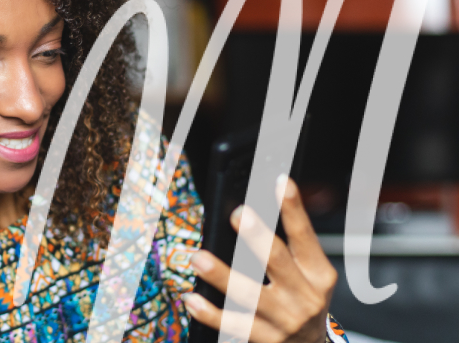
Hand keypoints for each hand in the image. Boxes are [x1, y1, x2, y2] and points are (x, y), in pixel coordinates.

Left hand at [182, 177, 336, 342]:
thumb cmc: (303, 301)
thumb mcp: (310, 274)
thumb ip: (291, 246)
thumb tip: (260, 206)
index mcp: (319, 274)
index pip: (305, 236)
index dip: (293, 208)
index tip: (279, 182)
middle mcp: (305, 297)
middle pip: (277, 261)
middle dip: (256, 237)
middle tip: (237, 214)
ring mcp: (285, 321)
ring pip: (249, 295)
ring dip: (221, 275)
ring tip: (198, 258)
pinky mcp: (266, 340)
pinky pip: (233, 326)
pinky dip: (210, 313)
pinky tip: (192, 298)